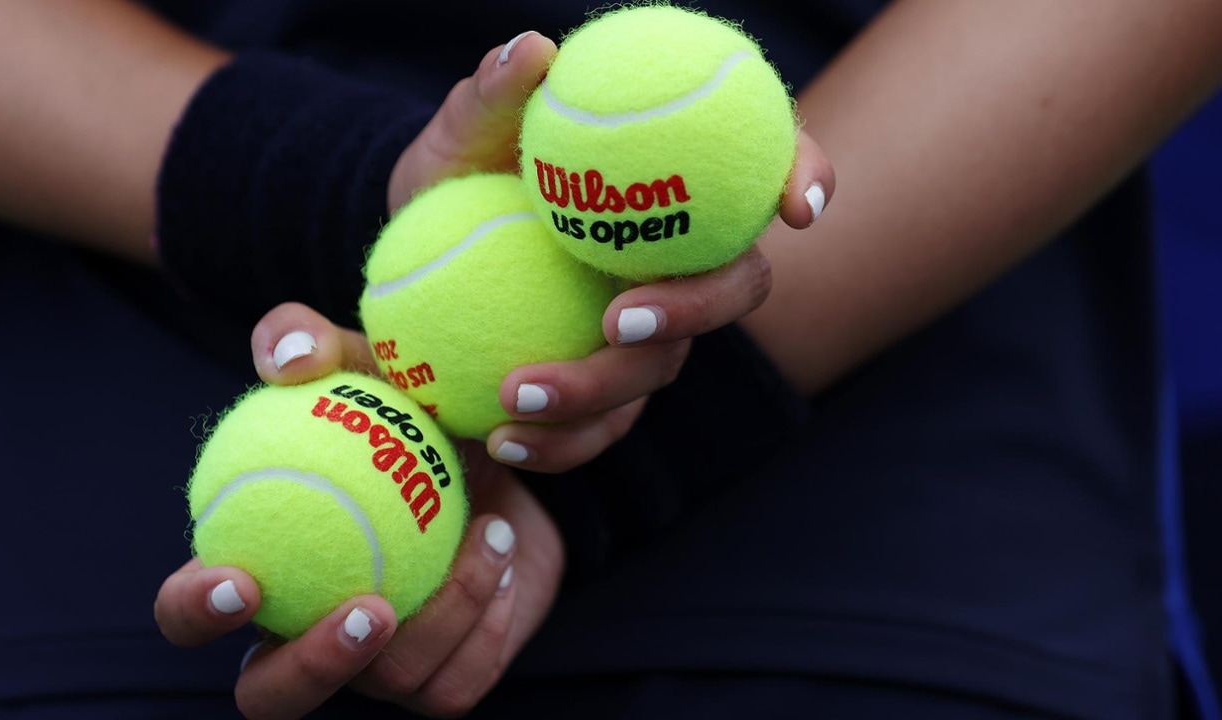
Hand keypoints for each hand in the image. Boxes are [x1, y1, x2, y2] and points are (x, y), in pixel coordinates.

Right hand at [155, 305, 564, 718]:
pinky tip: (503, 557)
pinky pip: (456, 683)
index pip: (191, 613)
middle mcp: (304, 632)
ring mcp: (374, 670)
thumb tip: (287, 359)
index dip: (195, 612)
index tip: (241, 579)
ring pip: (390, 681)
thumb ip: (311, 341)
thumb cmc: (409, 415)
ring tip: (487, 531)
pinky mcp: (442, 683)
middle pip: (270, 696)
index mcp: (259, 569)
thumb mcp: (366, 364)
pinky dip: (484, 621)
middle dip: (313, 668)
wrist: (502, 461)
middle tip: (371, 606)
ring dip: (444, 609)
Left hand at [380, 33, 833, 470]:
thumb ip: (495, 95)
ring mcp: (650, 333)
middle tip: (620, 319)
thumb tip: (533, 50)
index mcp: (673, 187)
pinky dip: (557, 442)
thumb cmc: (457, 177)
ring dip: (598, 390)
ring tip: (516, 392)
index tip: (797, 205)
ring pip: (661, 371)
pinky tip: (501, 436)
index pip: (762, 166)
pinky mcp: (607, 395)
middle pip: (734, 289)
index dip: (804, 177)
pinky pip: (601, 430)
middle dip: (693, 309)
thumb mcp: (461, 133)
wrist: (418, 253)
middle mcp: (679, 261)